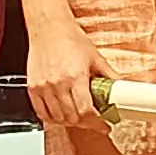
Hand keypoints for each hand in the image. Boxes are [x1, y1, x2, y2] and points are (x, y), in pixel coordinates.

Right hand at [23, 21, 103, 141]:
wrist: (49, 28)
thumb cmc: (70, 39)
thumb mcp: (95, 57)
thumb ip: (109, 76)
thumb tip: (122, 89)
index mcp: (75, 77)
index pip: (86, 111)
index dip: (96, 123)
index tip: (104, 126)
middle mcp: (58, 84)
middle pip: (72, 118)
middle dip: (85, 123)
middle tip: (93, 121)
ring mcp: (43, 87)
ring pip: (57, 118)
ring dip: (70, 122)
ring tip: (78, 117)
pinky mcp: (33, 88)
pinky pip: (42, 113)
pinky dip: (52, 119)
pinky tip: (61, 115)